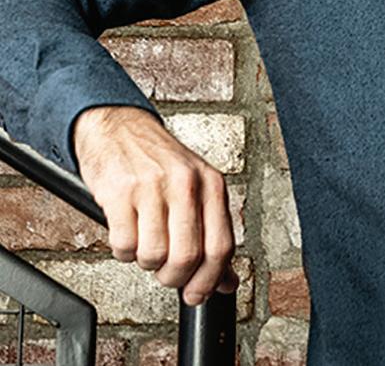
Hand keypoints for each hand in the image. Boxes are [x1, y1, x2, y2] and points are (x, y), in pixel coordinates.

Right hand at [72, 105, 238, 305]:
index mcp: (211, 183)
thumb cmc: (158, 162)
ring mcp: (152, 186)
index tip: (197, 294)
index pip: (221, 246)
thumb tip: (227, 281)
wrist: (119, 127)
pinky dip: (123, 251)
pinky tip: (127, 230)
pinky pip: (124, 245)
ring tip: (144, 242)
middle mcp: (185, 182)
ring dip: (146, 262)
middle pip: (187, 257)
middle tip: (165, 272)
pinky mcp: (119, 192)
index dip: (209, 281)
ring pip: (153, 256)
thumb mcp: (196, 188)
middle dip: (173, 277)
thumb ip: (212, 232)